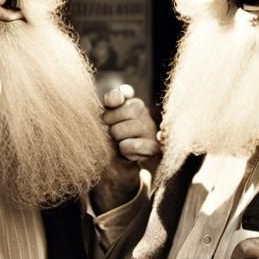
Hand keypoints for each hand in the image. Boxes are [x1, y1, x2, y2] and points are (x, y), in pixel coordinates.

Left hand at [91, 85, 161, 212]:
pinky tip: (124, 151)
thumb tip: (117, 95)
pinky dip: (128, 149)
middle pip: (131, 108)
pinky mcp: (153, 147)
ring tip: (117, 142)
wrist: (119, 166)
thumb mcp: (105, 124)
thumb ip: (108, 107)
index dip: (117, 96)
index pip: (125, 92)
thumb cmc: (110, 140)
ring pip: (135, 126)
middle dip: (114, 120)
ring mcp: (150, 130)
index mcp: (129, 103)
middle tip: (109, 130)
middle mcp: (143, 113)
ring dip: (120, 137)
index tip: (111, 102)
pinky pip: (138, 144)